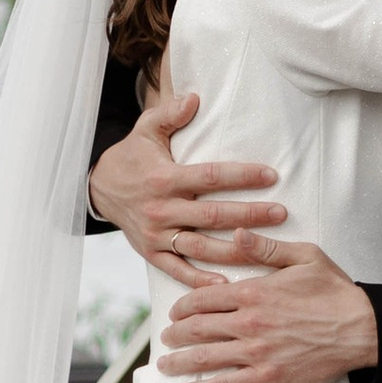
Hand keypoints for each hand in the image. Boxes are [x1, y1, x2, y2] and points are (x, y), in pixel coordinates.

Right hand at [88, 90, 291, 278]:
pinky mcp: (151, 253)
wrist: (99, 188)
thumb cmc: (132, 155)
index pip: (209, 177)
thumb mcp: (146, 129)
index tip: (271, 175)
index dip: (241, 176)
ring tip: (266, 250)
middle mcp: (161, 209)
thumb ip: (170, 114)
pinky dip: (200, 280)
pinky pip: (178, 270)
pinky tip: (228, 285)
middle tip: (282, 213)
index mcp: (164, 178)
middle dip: (249, 215)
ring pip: (201, 247)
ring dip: (235, 250)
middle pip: (212, 215)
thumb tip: (195, 98)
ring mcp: (156, 234)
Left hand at [160, 246, 379, 382]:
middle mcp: (249, 322)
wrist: (362, 328)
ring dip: (179, 363)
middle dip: (175, 335)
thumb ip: (265, 248)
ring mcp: (257, 352)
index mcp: (254, 291)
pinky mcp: (268, 377)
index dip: (183, 307)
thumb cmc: (335, 291)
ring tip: (164, 366)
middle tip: (165, 338)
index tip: (175, 313)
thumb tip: (236, 233)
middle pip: (198, 329)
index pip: (204, 298)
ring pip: (205, 358)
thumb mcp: (304, 257)